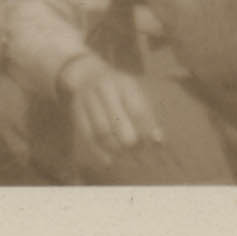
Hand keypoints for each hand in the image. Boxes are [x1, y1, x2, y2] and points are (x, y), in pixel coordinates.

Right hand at [60, 55, 163, 170]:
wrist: (86, 74)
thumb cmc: (118, 89)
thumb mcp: (134, 94)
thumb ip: (147, 116)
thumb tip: (159, 142)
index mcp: (123, 83)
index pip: (137, 110)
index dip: (146, 131)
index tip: (154, 145)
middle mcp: (104, 89)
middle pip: (117, 121)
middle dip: (130, 141)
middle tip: (139, 153)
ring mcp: (88, 99)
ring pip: (102, 131)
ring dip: (115, 148)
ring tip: (125, 156)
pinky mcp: (77, 112)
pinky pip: (87, 135)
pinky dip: (98, 152)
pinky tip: (108, 162)